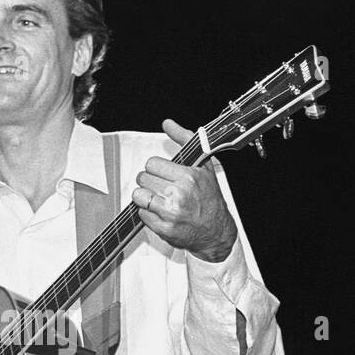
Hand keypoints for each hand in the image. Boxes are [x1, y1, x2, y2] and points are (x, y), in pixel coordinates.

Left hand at [130, 118, 237, 261]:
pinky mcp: (164, 229)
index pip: (152, 163)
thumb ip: (184, 140)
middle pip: (143, 179)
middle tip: (162, 187)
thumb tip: (167, 123)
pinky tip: (161, 212)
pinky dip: (148, 213)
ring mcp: (170, 213)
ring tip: (159, 198)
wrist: (216, 231)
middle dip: (150, 182)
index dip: (156, 168)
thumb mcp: (204, 165)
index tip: (164, 173)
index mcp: (188, 177)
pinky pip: (141, 214)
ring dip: (145, 197)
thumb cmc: (210, 198)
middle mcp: (179, 194)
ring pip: (138, 196)